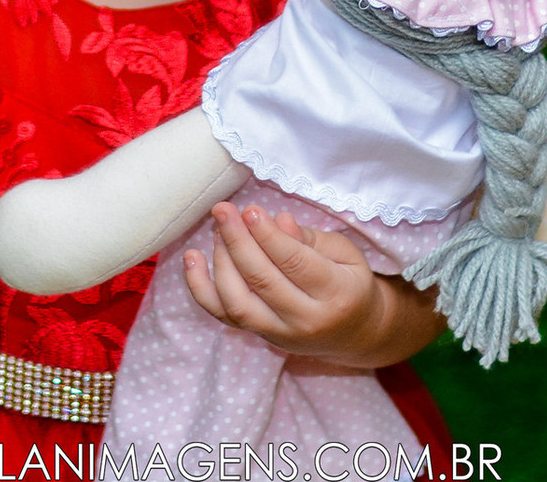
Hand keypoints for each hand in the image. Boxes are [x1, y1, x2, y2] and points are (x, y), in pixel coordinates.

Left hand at [183, 202, 437, 367]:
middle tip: (223, 210)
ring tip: (217, 229)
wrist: (354, 333)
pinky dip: (201, 288)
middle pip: (262, 282)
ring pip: (239, 304)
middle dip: (238, 242)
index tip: (249, 209)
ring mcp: (280, 335)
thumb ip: (309, 238)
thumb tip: (278, 221)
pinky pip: (223, 316)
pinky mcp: (260, 338)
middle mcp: (306, 320)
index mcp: (336, 294)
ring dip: (221, 262)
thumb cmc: (349, 281)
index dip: (267, 235)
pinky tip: (191, 257)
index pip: (294, 263)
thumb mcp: (344, 253)